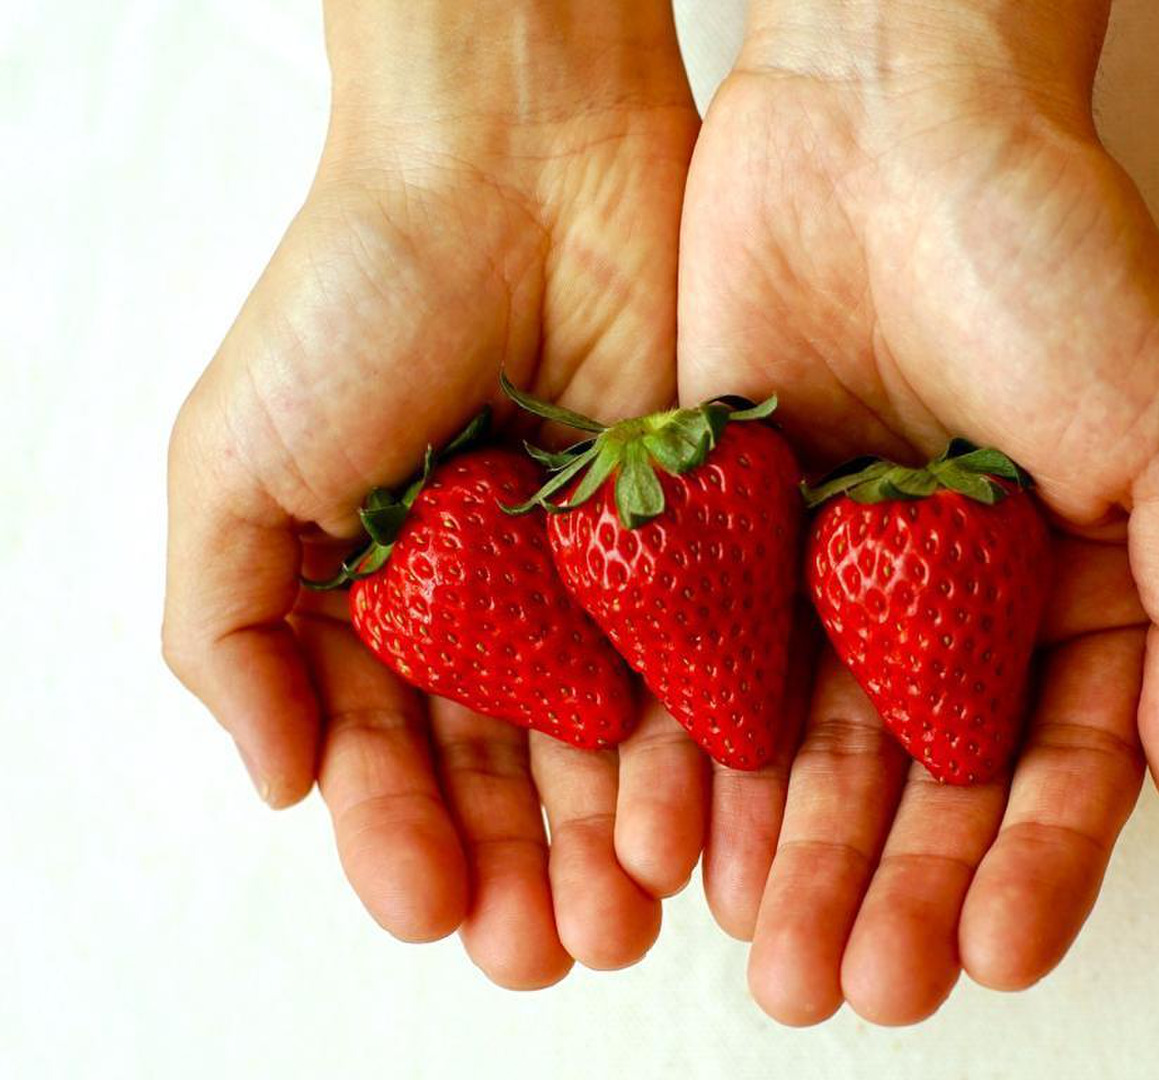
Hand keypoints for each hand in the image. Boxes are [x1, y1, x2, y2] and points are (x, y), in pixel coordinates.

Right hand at [163, 0, 701, 986]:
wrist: (513, 161)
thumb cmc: (356, 296)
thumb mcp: (234, 463)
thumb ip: (227, 627)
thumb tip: (270, 783)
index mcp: (374, 598)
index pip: (386, 753)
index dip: (402, 839)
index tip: (430, 910)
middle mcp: (488, 605)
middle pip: (508, 770)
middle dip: (521, 867)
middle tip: (543, 953)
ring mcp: (594, 578)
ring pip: (609, 741)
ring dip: (612, 839)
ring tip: (626, 922)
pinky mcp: (695, 540)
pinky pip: (697, 665)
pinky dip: (694, 750)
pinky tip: (695, 827)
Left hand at [677, 0, 1158, 1023]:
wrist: (887, 115)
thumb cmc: (1052, 253)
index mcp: (1060, 591)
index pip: (1049, 765)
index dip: (1029, 870)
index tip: (988, 955)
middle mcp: (940, 601)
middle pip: (913, 782)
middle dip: (883, 889)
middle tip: (845, 987)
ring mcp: (824, 573)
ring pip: (799, 746)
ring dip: (781, 855)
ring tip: (762, 954)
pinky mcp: (720, 532)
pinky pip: (699, 664)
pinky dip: (688, 754)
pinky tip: (674, 840)